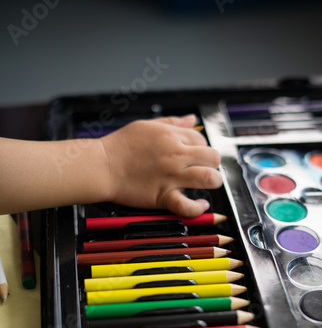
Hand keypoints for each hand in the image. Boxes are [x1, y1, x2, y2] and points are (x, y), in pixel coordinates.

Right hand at [100, 115, 222, 216]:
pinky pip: (187, 206)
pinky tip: (200, 205)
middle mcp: (175, 155)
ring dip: (214, 181)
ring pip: (208, 178)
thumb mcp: (147, 125)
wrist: (102, 166)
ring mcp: (171, 176)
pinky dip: (198, 208)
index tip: (195, 155)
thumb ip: (172, 122)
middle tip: (205, 168)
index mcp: (171, 136)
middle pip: (212, 157)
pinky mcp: (163, 196)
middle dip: (213, 163)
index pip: (201, 139)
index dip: (201, 147)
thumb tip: (191, 119)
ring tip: (209, 184)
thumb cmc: (120, 146)